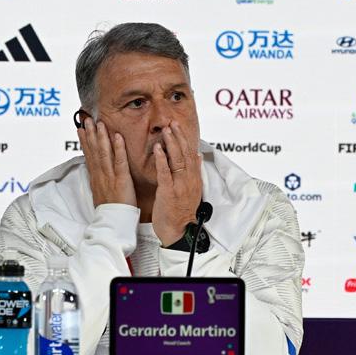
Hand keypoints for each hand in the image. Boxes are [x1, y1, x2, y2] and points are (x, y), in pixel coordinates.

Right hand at [77, 118, 136, 206]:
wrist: (113, 223)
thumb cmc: (110, 210)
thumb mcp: (100, 194)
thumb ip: (98, 181)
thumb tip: (94, 172)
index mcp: (95, 178)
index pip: (89, 156)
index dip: (85, 141)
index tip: (81, 128)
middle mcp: (100, 175)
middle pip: (94, 152)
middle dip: (90, 134)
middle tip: (87, 119)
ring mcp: (110, 177)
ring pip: (104, 154)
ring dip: (101, 137)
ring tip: (99, 123)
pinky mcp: (122, 180)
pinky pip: (120, 162)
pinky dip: (118, 148)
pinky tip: (117, 136)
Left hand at [152, 122, 201, 245]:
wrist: (179, 231)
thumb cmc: (181, 212)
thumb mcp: (192, 190)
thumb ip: (194, 172)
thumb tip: (197, 155)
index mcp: (194, 179)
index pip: (191, 154)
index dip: (185, 139)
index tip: (179, 127)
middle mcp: (189, 180)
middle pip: (185, 153)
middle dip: (178, 136)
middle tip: (172, 122)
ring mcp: (180, 185)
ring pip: (178, 160)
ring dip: (172, 143)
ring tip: (166, 130)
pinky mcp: (169, 191)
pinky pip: (166, 172)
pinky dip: (162, 159)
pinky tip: (158, 149)